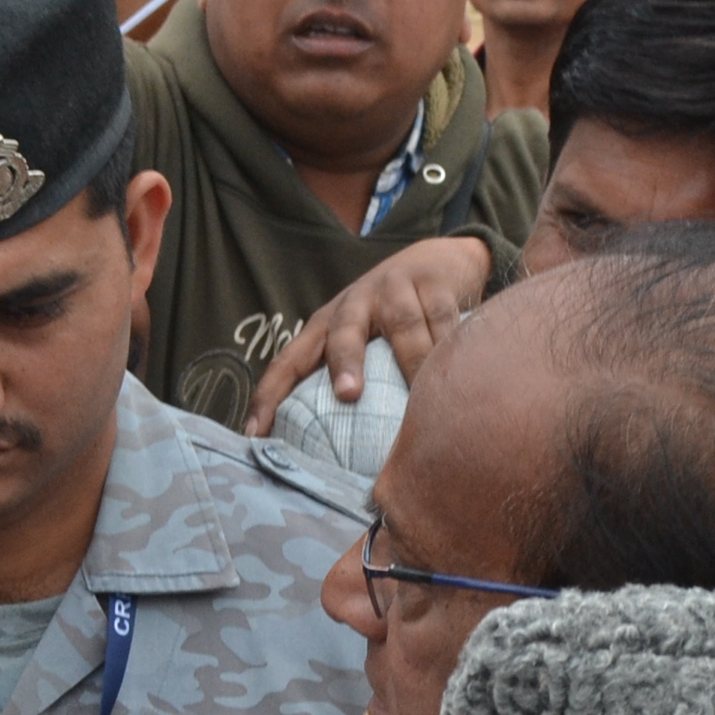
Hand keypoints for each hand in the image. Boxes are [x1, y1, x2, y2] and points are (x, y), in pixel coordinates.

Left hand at [241, 236, 493, 435]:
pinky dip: (450, 347)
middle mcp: (355, 303)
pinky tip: (460, 374)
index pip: (290, 360)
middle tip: (349, 394)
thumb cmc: (390, 316)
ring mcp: (395, 288)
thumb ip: (349, 381)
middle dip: (345, 362)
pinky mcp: (433, 283)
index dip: (269, 395)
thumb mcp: (361, 339)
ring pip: (404, 328)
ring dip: (413, 362)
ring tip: (423, 398)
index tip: (254, 435)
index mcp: (326, 324)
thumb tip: (337, 457)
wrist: (439, 258)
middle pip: (343, 332)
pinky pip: (443, 320)